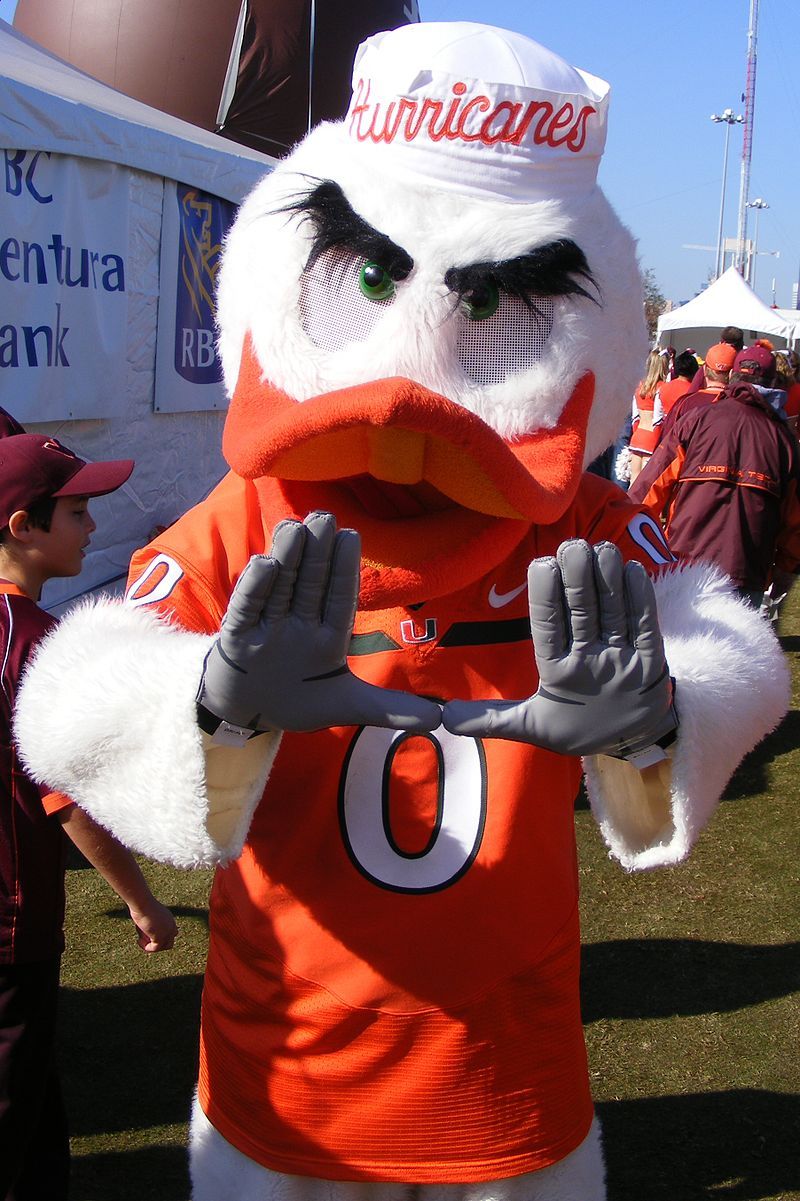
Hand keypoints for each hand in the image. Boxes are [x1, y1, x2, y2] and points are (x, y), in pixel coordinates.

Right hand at [129, 898, 177, 952]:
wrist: (142, 902)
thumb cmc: (141, 905)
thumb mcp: (145, 915)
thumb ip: (148, 924)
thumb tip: (144, 933)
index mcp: (169, 919)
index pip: (171, 934)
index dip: (159, 937)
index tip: (147, 934)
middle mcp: (171, 925)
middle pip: (169, 943)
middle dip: (157, 943)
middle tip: (145, 939)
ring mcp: (167, 931)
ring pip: (163, 947)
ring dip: (152, 946)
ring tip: (141, 939)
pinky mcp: (161, 936)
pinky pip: (155, 948)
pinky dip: (146, 947)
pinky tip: (138, 940)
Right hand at [197, 511, 440, 733]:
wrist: (247, 711)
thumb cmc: (299, 700)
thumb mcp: (348, 706)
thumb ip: (391, 709)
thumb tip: (439, 721)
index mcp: (328, 635)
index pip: (339, 597)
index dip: (344, 568)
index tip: (351, 535)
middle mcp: (299, 623)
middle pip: (309, 583)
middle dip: (317, 552)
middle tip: (325, 517)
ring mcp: (268, 627)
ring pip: (280, 587)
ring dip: (287, 558)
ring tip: (296, 527)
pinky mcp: (237, 636)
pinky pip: (247, 608)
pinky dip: (255, 588)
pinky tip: (265, 563)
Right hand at [443, 540, 676, 757]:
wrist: (632, 744)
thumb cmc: (576, 726)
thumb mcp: (532, 725)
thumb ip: (490, 718)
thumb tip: (444, 717)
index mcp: (557, 676)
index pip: (547, 630)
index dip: (544, 596)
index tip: (541, 563)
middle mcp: (590, 667)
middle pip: (582, 614)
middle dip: (578, 577)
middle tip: (572, 545)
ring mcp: (624, 662)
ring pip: (614, 613)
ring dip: (609, 578)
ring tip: (600, 548)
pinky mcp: (652, 661)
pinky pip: (646, 625)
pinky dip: (640, 597)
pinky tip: (632, 569)